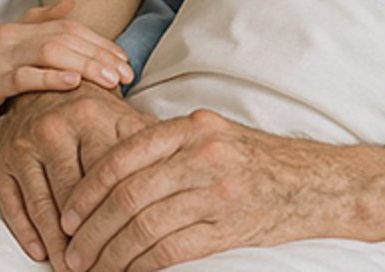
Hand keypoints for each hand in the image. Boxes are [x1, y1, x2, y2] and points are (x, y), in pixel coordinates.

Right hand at [0, 0, 135, 143]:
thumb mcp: (10, 53)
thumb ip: (39, 27)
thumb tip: (71, 3)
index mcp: (19, 30)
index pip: (70, 29)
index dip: (101, 43)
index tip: (126, 62)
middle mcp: (10, 38)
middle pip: (66, 38)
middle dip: (100, 55)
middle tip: (127, 74)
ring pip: (49, 53)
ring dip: (85, 65)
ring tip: (110, 80)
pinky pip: (23, 77)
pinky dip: (51, 78)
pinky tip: (73, 83)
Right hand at [0, 82, 154, 270]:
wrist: (46, 87)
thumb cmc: (96, 112)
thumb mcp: (125, 118)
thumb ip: (152, 144)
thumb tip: (181, 175)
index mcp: (92, 118)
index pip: (109, 177)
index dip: (122, 214)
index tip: (133, 242)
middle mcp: (55, 129)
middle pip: (75, 197)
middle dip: (89, 238)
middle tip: (102, 267)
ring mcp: (25, 146)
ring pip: (44, 207)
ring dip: (59, 245)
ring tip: (74, 270)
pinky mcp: (1, 160)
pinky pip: (14, 205)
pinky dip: (28, 234)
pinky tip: (42, 255)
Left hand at [59, 110, 384, 271]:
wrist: (316, 183)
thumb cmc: (253, 161)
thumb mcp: (211, 136)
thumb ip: (165, 146)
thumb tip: (103, 172)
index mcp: (192, 127)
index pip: (124, 156)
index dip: (88, 188)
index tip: (67, 214)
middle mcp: (205, 154)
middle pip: (129, 195)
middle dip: (92, 228)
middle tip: (71, 252)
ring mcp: (220, 191)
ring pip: (145, 226)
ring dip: (110, 253)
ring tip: (90, 268)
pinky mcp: (231, 226)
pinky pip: (171, 250)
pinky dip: (140, 266)